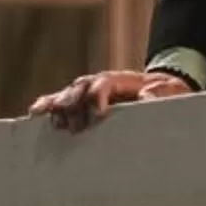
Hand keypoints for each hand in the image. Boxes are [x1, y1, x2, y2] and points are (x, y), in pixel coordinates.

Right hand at [27, 68, 193, 131]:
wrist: (162, 89)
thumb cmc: (166, 93)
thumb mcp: (170, 93)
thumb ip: (159, 95)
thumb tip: (146, 98)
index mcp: (122, 80)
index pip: (105, 84)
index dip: (99, 97)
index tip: (98, 115)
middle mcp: (101, 82)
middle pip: (80, 88)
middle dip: (72, 104)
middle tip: (69, 125)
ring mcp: (90, 91)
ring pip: (68, 93)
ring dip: (55, 104)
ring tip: (41, 115)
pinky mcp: (84, 103)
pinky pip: (63, 102)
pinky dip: (49, 105)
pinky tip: (35, 114)